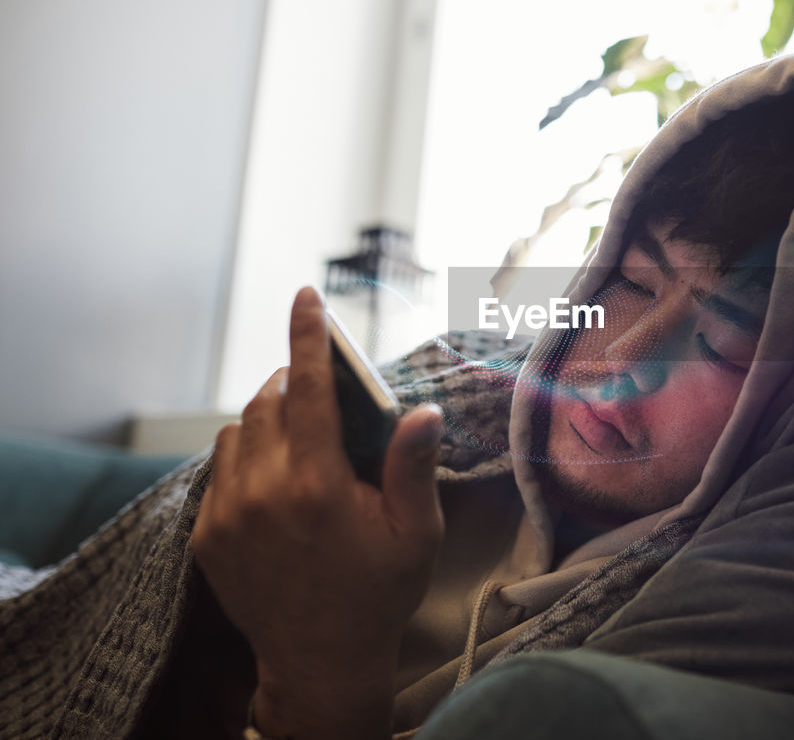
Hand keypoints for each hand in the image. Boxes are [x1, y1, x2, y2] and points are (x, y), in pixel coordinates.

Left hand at [192, 287, 444, 739]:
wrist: (320, 661)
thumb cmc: (378, 595)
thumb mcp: (416, 535)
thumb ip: (413, 468)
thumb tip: (421, 411)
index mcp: (317, 487)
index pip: (306, 391)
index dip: (308, 338)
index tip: (305, 296)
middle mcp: (263, 493)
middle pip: (267, 401)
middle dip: (293, 381)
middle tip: (326, 393)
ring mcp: (227, 514)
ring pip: (237, 430)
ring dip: (268, 418)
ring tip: (303, 439)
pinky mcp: (208, 534)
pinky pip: (220, 467)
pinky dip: (247, 454)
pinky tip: (278, 476)